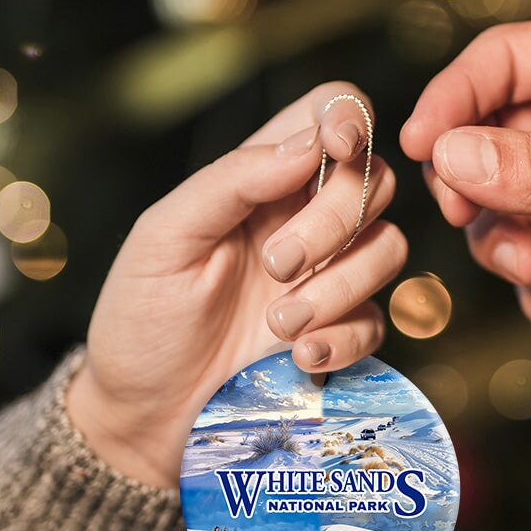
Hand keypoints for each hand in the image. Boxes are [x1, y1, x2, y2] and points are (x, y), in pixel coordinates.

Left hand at [68, 82, 405, 486]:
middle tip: (275, 266)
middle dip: (334, 221)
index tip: (335, 151)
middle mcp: (303, 219)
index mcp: (260, 180)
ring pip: (388, 248)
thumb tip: (311, 143)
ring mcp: (327, 278)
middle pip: (375, 180)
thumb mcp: (165, 237)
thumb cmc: (141, 319)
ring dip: (338, 287)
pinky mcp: (339, 333)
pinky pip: (376, 321)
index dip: (348, 118)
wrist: (146, 416)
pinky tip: (297, 359)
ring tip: (277, 324)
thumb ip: (233, 180)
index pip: (330, 114)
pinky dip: (342, 339)